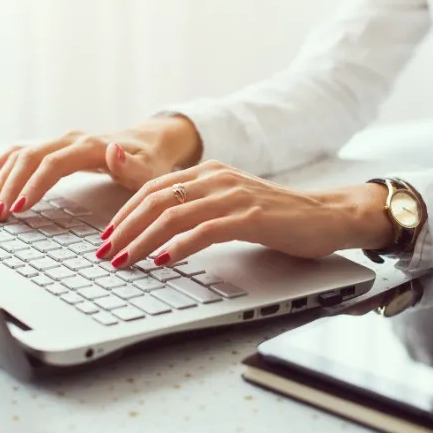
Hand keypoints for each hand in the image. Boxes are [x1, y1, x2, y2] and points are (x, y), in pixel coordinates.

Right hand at [0, 117, 200, 220]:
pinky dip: (1, 164)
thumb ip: (133, 167)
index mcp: (92, 146)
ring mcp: (62, 142)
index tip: (19, 208)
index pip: (54, 163)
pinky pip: (22, 153)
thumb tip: (113, 153)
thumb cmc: (152, 161)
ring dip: (2, 178)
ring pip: (22, 155)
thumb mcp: (151, 170)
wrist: (153, 141)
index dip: (34, 185)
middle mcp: (72, 140)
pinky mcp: (56, 148)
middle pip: (31, 158)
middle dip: (10, 186)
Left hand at [95, 159, 393, 267]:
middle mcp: (217, 177)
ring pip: (174, 214)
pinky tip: (164, 261)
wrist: (326, 216)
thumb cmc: (277, 217)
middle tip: (106, 253)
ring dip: (143, 240)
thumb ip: (199, 209)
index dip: (125, 213)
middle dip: (125, 228)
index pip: (153, 188)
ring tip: (125, 260)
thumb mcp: (231, 204)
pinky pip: (205, 230)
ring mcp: (233, 195)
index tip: (107, 237)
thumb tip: (159, 232)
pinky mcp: (250, 216)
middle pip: (156, 199)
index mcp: (209, 171)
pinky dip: (179, 246)